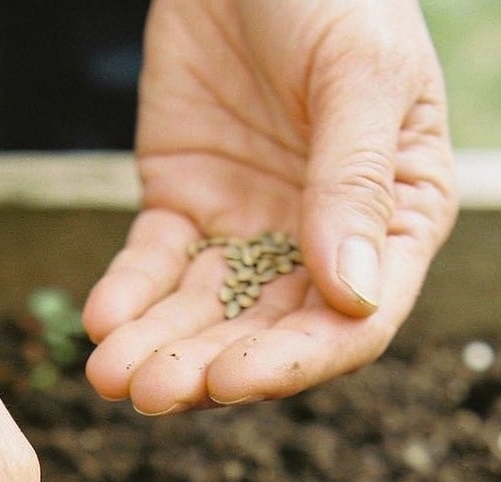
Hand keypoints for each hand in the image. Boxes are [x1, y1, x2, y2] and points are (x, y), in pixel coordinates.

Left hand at [84, 0, 457, 413]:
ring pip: (204, 313)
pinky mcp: (185, 205)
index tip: (233, 379)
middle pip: (268, 332)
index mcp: (398, 217)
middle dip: (208, 367)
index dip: (293, 362)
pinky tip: (102, 322)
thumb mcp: (359, 71)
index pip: (354, 321)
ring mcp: (250, 227)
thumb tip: (354, 296)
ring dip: (159, 348)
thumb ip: (356, 181)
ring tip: (111, 374)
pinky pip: (153, 267)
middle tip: (152, 391)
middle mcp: (326, 238)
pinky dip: (127, 298)